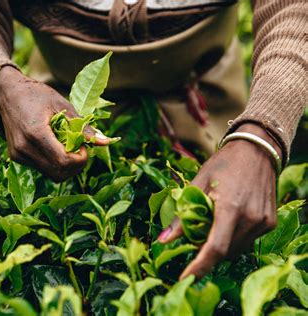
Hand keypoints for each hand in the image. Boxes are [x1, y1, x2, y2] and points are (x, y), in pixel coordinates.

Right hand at [0, 66, 109, 181]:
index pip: (63, 161)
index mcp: (35, 133)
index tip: (85, 148)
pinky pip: (42, 169)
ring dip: (66, 167)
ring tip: (70, 149)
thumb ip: (83, 127)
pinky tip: (57, 148)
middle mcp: (24, 148)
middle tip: (81, 151)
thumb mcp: (62, 105)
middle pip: (58, 173)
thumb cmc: (37, 95)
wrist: (7, 94)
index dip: (80, 160)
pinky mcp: (16, 157)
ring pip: (51, 175)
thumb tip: (105, 142)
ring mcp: (18, 155)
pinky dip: (55, 164)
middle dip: (75, 166)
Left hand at [158, 123, 280, 279]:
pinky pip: (247, 241)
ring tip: (210, 226)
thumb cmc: (223, 164)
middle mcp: (250, 218)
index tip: (185, 278)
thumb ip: (182, 215)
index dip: (199, 266)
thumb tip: (163, 240)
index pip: (215, 248)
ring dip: (219, 247)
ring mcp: (263, 222)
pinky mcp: (269, 222)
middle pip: (224, 252)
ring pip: (236, 250)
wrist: (256, 150)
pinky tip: (226, 223)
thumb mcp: (197, 184)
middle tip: (193, 238)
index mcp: (230, 207)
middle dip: (205, 253)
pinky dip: (232, 240)